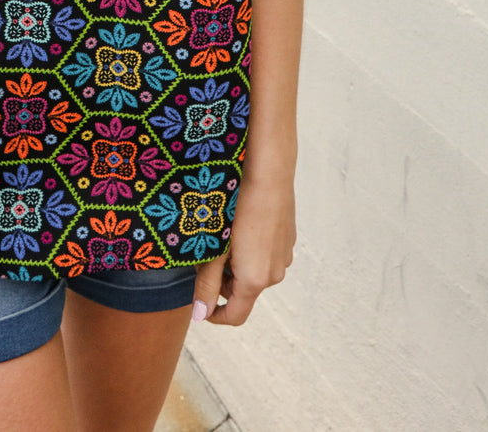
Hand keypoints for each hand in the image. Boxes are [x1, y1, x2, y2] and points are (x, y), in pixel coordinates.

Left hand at [191, 174, 295, 325]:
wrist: (268, 172)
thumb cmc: (238, 206)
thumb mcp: (215, 246)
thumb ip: (206, 283)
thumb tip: (199, 315)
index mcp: (255, 280)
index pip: (235, 316)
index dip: (214, 314)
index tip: (199, 301)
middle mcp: (274, 274)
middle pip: (243, 292)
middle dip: (223, 281)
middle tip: (207, 252)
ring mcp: (284, 256)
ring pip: (255, 272)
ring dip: (237, 264)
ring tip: (224, 234)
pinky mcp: (288, 240)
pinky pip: (266, 255)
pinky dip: (252, 250)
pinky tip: (242, 224)